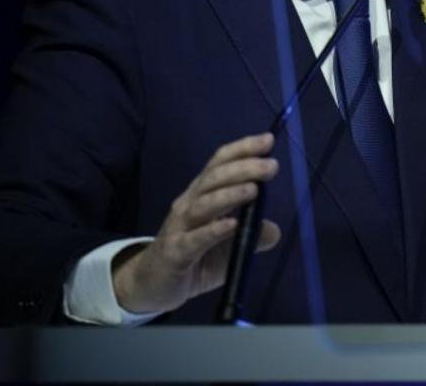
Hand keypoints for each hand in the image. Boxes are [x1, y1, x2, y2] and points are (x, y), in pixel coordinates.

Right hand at [111, 132, 280, 314]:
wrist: (152, 285)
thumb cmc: (193, 259)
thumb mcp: (228, 247)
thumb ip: (250, 235)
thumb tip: (274, 231)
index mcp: (201, 195)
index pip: (220, 164)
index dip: (242, 150)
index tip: (268, 140)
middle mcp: (189, 204)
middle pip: (214, 179)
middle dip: (243, 168)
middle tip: (271, 165)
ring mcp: (179, 227)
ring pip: (204, 205)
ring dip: (229, 195)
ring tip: (254, 189)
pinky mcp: (175, 253)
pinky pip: (194, 240)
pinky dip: (213, 231)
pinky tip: (232, 225)